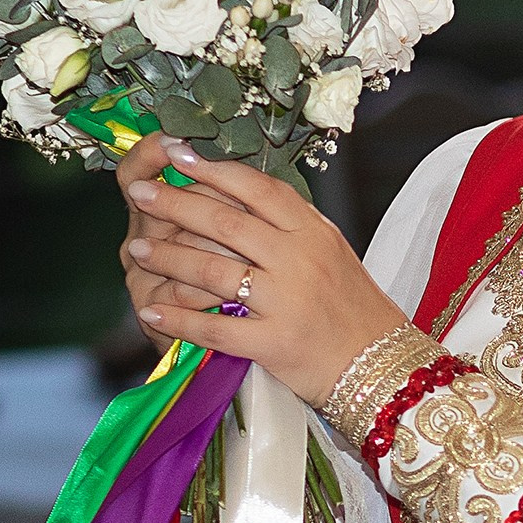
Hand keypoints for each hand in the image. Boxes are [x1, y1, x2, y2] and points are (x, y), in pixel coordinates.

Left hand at [122, 141, 406, 406]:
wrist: (386, 367)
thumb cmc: (356, 310)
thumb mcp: (334, 252)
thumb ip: (294, 225)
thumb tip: (243, 192)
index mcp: (314, 233)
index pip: (258, 188)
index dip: (215, 169)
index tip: (179, 155)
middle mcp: (299, 261)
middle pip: (226, 223)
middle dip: (175, 205)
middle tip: (141, 192)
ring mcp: (286, 302)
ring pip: (213, 272)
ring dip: (168, 258)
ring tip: (137, 248)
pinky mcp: (274, 344)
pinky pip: (215, 329)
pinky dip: (179, 321)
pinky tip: (151, 313)